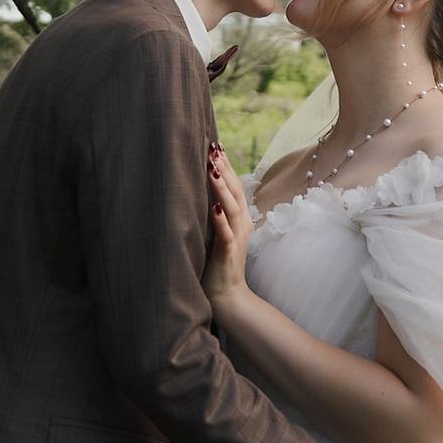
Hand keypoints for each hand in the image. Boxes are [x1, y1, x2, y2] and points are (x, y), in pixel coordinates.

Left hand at [204, 142, 251, 306]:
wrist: (227, 297)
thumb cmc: (217, 265)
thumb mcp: (217, 234)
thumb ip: (214, 214)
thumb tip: (202, 193)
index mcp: (239, 219)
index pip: (235, 186)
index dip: (227, 166)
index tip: (215, 145)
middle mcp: (241, 225)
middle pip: (236, 191)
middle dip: (225, 168)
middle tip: (212, 147)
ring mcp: (236, 239)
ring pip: (233, 208)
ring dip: (223, 188)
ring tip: (212, 168)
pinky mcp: (227, 254)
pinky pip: (226, 235)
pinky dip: (221, 220)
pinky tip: (214, 208)